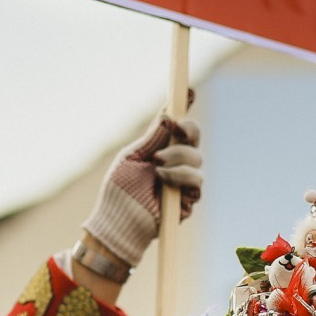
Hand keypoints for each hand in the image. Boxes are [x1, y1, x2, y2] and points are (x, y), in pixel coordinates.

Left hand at [81, 110, 203, 266]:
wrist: (119, 224)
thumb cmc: (118, 192)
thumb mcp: (131, 158)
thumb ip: (151, 139)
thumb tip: (167, 115)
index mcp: (158, 148)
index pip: (176, 125)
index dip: (184, 107)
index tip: (188, 91)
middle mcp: (174, 162)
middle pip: (194, 137)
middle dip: (186, 133)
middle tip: (172, 133)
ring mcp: (183, 180)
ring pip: (197, 159)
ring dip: (178, 161)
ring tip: (157, 170)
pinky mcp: (188, 199)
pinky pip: (197, 182)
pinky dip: (180, 179)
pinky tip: (164, 184)